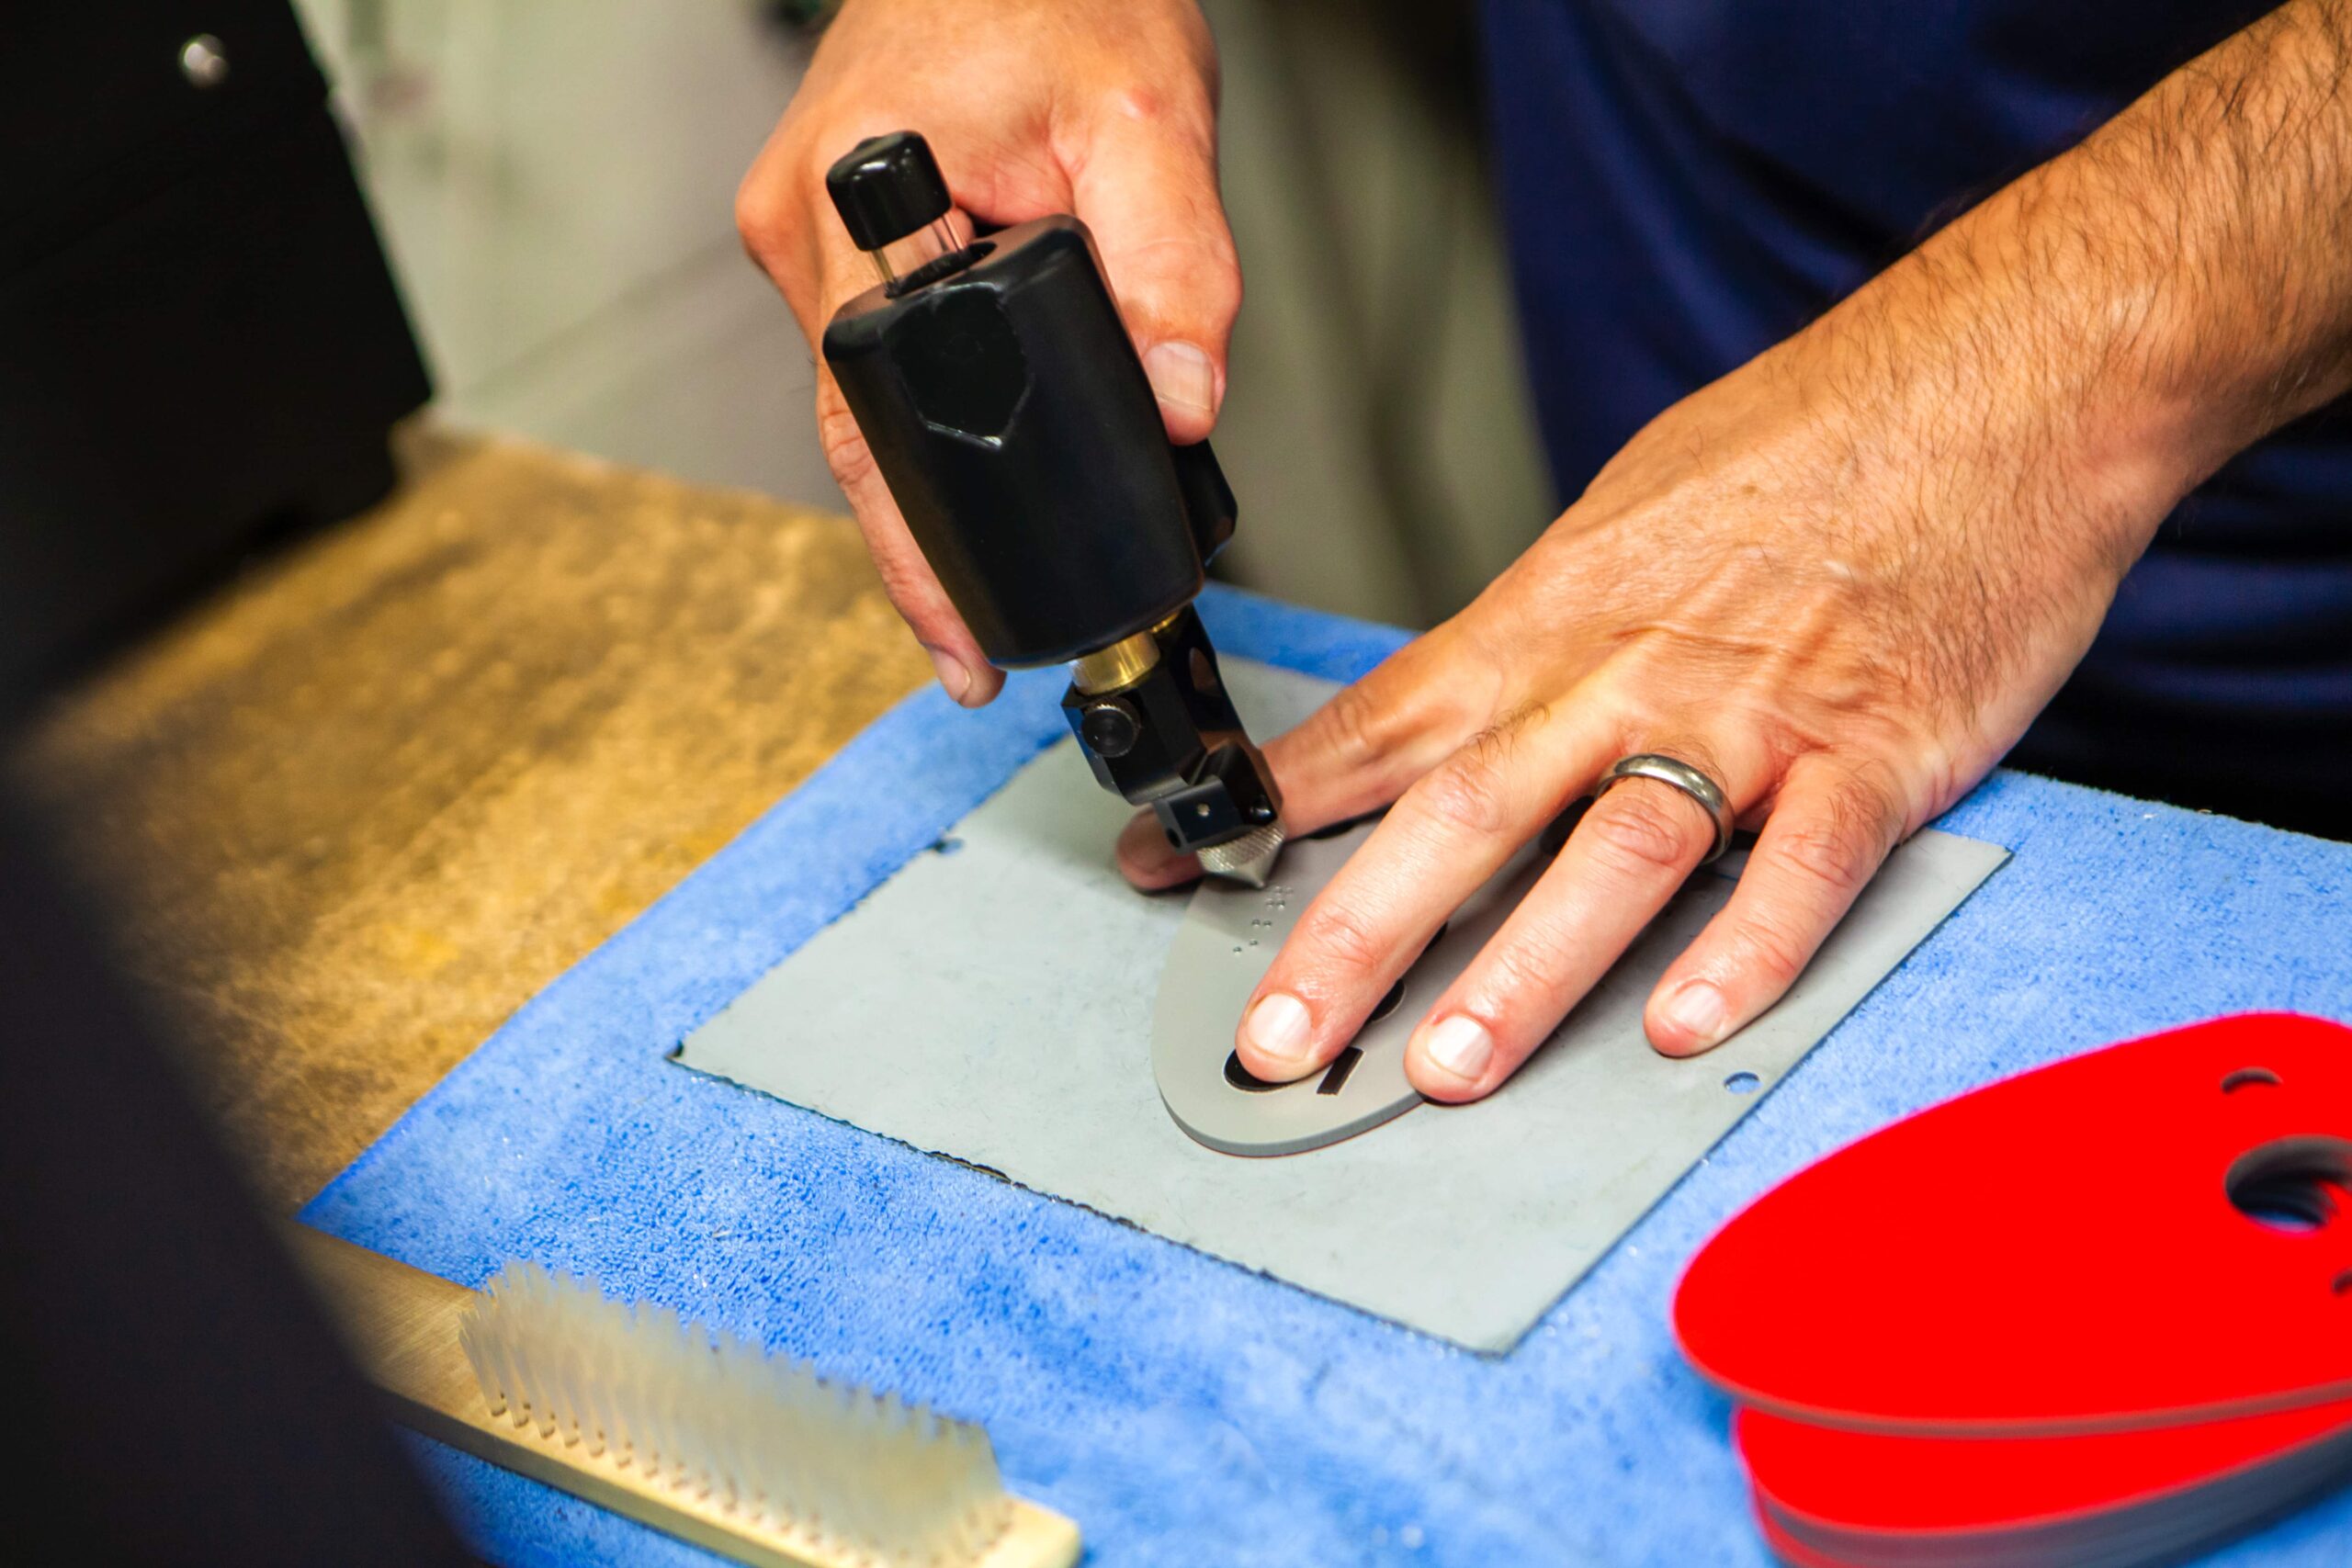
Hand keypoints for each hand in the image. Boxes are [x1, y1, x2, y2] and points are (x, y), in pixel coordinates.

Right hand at [737, 0, 1235, 707]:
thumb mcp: (1148, 119)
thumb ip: (1176, 262)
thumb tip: (1183, 403)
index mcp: (853, 209)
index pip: (876, 432)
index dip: (919, 553)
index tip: (962, 642)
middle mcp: (806, 233)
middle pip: (861, 440)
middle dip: (924, 553)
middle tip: (982, 651)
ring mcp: (812, 238)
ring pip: (867, 409)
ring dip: (926, 496)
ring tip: (989, 588)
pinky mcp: (838, 238)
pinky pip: (879, 363)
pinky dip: (928, 428)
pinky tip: (970, 482)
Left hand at [1121, 266, 2178, 1097]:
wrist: (2000, 377)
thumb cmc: (1808, 442)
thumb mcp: (1626, 514)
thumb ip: (1537, 628)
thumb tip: (1447, 711)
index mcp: (1555, 611)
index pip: (1384, 720)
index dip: (1271, 803)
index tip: (1167, 864)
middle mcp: (1630, 668)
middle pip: (1466, 807)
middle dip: (1357, 930)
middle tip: (1278, 1038)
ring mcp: (1754, 713)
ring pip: (1616, 849)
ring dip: (1526, 966)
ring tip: (1446, 1065)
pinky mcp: (1878, 751)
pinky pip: (1802, 865)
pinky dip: (1745, 947)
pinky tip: (1685, 1027)